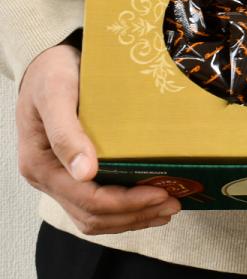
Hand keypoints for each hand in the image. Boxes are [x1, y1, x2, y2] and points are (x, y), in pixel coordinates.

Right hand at [16, 41, 180, 234]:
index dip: (126, 204)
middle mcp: (48, 178)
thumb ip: (66, 133)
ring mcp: (59, 179)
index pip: (88, 200)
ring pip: (95, 216)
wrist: (46, 60)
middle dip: (135, 214)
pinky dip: (124, 209)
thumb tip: (84, 173)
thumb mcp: (56, 94)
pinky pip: (96, 204)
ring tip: (167, 208)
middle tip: (173, 203)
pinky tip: (149, 203)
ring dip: (133, 217)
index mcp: (42, 165)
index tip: (160, 194)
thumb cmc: (51, 73)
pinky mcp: (72, 173)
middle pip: (93, 215)